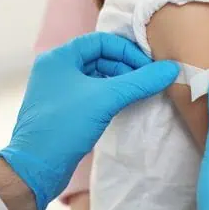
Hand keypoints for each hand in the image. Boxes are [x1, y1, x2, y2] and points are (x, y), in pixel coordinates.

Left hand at [0, 33, 178, 209]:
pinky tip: (125, 102)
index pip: (101, 42)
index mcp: (60, 57)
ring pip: (97, 75)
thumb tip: (171, 69)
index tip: (147, 66)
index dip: (127, 51)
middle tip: (146, 80)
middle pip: (100, 57)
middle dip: (126, 67)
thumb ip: (140, 82)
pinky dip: (110, 93)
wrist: (37, 168)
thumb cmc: (66, 125)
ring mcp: (60, 88)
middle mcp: (58, 68)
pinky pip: (93, 91)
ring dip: (120, 81)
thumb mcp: (106, 98)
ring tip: (138, 91)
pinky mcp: (65, 107)